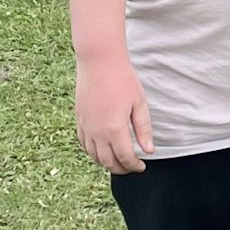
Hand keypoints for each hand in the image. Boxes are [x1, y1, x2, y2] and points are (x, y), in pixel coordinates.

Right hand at [75, 57, 151, 171]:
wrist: (99, 61)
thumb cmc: (122, 79)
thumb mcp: (139, 104)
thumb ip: (143, 130)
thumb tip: (149, 150)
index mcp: (115, 129)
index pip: (125, 158)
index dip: (134, 166)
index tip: (142, 167)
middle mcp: (97, 132)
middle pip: (108, 162)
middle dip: (121, 168)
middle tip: (131, 167)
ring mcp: (86, 127)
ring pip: (94, 156)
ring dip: (106, 163)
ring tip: (118, 162)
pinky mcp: (79, 119)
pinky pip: (84, 144)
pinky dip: (93, 152)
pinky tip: (101, 150)